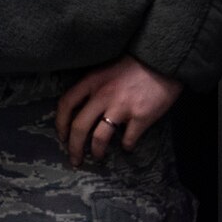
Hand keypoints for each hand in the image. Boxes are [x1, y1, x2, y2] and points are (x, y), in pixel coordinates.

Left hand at [55, 54, 182, 166]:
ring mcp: (121, 108)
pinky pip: (128, 140)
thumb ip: (93, 87)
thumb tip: (83, 109)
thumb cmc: (132, 65)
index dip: (60, 123)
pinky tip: (127, 147)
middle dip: (74, 147)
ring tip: (98, 157)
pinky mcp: (140, 118)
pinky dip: (127, 147)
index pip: (66, 104)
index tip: (61, 137)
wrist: (161, 61)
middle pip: (79, 127)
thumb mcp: (105, 69)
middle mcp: (102, 96)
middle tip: (75, 160)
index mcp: (91, 81)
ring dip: (97, 151)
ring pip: (100, 138)